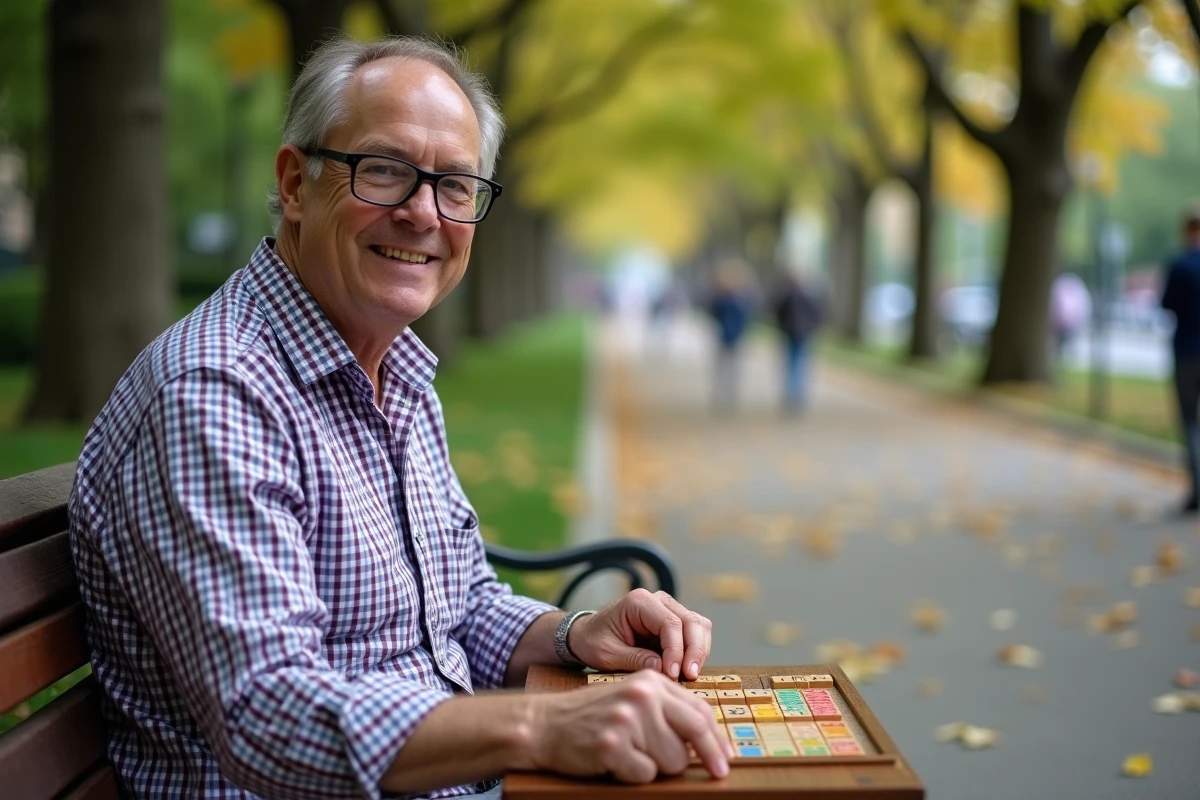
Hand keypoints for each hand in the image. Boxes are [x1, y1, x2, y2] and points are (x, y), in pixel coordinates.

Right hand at [528, 670, 731, 782]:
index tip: (726, 758)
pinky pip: (644, 774)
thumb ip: (668, 710)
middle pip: (694, 733)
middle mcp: (642, 695)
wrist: (546, 724)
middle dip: (708, 757)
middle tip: (717, 774)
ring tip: (633, 755)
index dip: (717, 738)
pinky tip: (616, 762)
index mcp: (651, 682)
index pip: (699, 709)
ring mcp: (626, 719)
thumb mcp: (633, 698)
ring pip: (672, 760)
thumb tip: (710, 738)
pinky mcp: (612, 745)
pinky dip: (634, 775)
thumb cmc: (594, 715)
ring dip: (658, 767)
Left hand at [568, 589, 712, 680]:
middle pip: (691, 621)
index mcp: (639, 602)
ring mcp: (668, 609)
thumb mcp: (607, 654)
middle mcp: (658, 600)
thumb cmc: (594, 642)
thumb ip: (634, 659)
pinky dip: (696, 651)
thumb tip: (663, 670)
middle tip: (689, 676)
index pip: (670, 623)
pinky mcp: (674, 623)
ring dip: (699, 651)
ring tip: (690, 675)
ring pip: (699, 626)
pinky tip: (687, 669)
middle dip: (694, 650)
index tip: (673, 674)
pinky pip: (695, 634)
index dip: (676, 650)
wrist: (586, 636)